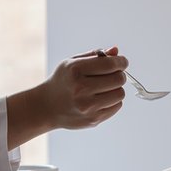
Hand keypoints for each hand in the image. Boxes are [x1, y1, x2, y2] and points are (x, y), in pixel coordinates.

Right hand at [6, 46, 127, 148]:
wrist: (47, 107)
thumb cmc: (63, 81)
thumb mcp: (72, 63)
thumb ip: (95, 55)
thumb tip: (116, 51)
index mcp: (75, 71)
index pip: (110, 64)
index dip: (121, 62)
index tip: (123, 62)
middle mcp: (81, 89)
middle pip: (118, 79)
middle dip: (119, 74)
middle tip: (113, 74)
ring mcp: (87, 106)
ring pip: (120, 93)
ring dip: (116, 88)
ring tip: (106, 87)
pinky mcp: (93, 119)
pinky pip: (117, 106)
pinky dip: (113, 100)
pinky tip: (101, 98)